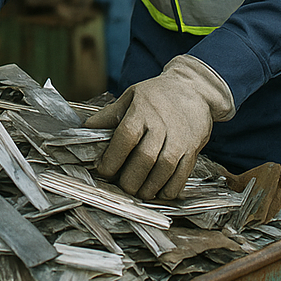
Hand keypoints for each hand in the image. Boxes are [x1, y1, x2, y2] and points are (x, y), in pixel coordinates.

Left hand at [85, 54, 234, 199]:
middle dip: (130, 179)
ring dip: (149, 187)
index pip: (126, 137)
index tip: (103, 169)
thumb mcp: (132, 96)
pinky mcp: (192, 149)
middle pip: (145, 158)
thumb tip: (86, 127)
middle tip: (122, 186)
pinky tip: (159, 191)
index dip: (113, 158)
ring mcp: (180, 138)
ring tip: (139, 191)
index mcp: (143, 111)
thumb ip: (109, 114)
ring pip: (164, 169)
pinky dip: (170, 188)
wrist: (193, 89)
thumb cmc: (158, 94)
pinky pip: (182, 174)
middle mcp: (162, 125)